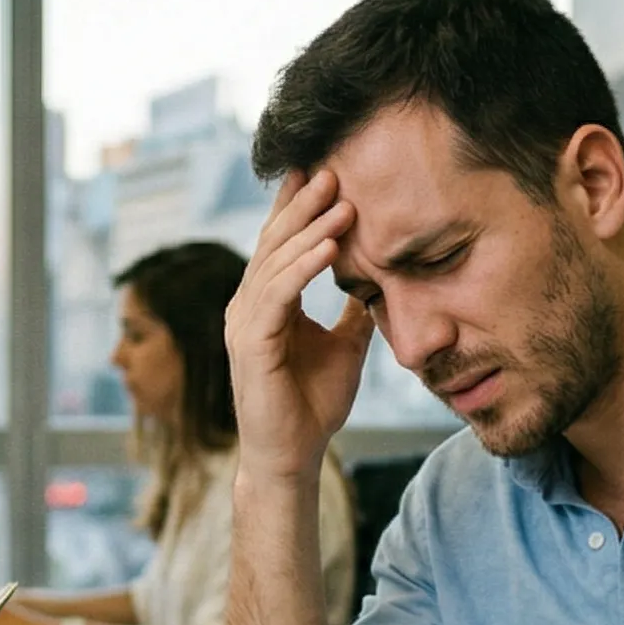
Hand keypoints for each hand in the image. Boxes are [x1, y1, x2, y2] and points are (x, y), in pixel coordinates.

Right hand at [225, 170, 376, 481]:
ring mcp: (244, 324)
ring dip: (309, 229)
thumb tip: (379, 280)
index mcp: (266, 302)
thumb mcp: (345, 346)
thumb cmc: (312, 405)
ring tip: (341, 201)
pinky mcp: (250, 345)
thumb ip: (353, 311)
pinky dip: (303, 268)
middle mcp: (247, 306)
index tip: (324, 169)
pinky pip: (277, 296)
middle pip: (274, 241)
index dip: (299, 206)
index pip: (281, 243)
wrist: (293, 457)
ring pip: (274, 262)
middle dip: (303, 204)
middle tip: (332, 168)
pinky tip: (330, 247)